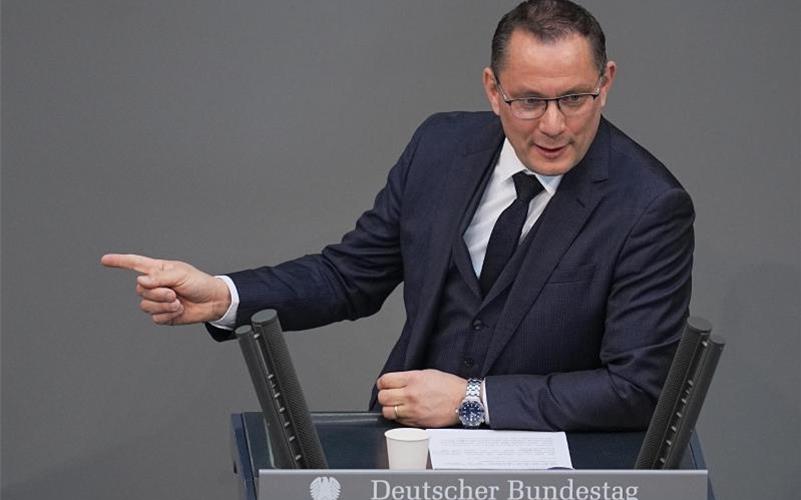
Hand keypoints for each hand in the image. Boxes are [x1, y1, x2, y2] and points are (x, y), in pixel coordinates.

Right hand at [101, 253, 230, 325]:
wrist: (213, 302)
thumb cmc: (199, 283)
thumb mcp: (181, 274)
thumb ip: (159, 277)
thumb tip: (140, 281)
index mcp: (158, 270)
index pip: (134, 264)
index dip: (119, 261)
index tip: (104, 260)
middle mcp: (155, 285)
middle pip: (140, 290)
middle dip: (158, 293)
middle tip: (174, 292)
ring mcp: (158, 301)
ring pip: (145, 305)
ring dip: (163, 305)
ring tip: (178, 301)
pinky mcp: (163, 315)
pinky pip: (155, 318)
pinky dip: (168, 315)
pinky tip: (179, 310)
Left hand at [376, 369, 466, 427]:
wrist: (463, 400)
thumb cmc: (449, 386)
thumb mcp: (427, 373)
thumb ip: (409, 378)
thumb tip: (396, 382)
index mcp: (412, 379)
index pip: (384, 381)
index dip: (382, 383)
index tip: (385, 384)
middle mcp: (410, 395)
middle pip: (383, 397)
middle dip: (384, 395)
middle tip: (389, 394)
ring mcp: (413, 410)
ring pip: (387, 412)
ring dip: (389, 408)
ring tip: (396, 405)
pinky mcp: (417, 422)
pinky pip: (398, 421)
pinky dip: (398, 417)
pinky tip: (405, 412)